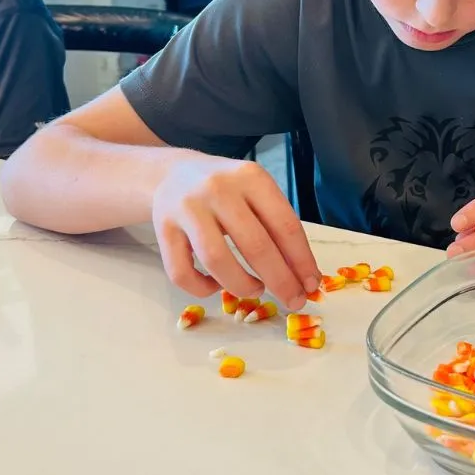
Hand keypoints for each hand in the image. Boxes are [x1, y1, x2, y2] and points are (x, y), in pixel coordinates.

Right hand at [151, 155, 319, 309]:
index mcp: (250, 177)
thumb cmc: (227, 191)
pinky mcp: (163, 229)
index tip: (312, 284)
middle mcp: (218, 189)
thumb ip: (277, 226)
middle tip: (294, 300)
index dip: (301, 260)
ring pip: (217, 261)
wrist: (173, 174)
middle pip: (256, 245)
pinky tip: (217, 286)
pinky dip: (202, 289)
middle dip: (281, 281)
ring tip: (256, 289)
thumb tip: (304, 276)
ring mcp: (187, 208)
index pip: (285, 225)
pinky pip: (182, 273)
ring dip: (243, 286)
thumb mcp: (256, 192)